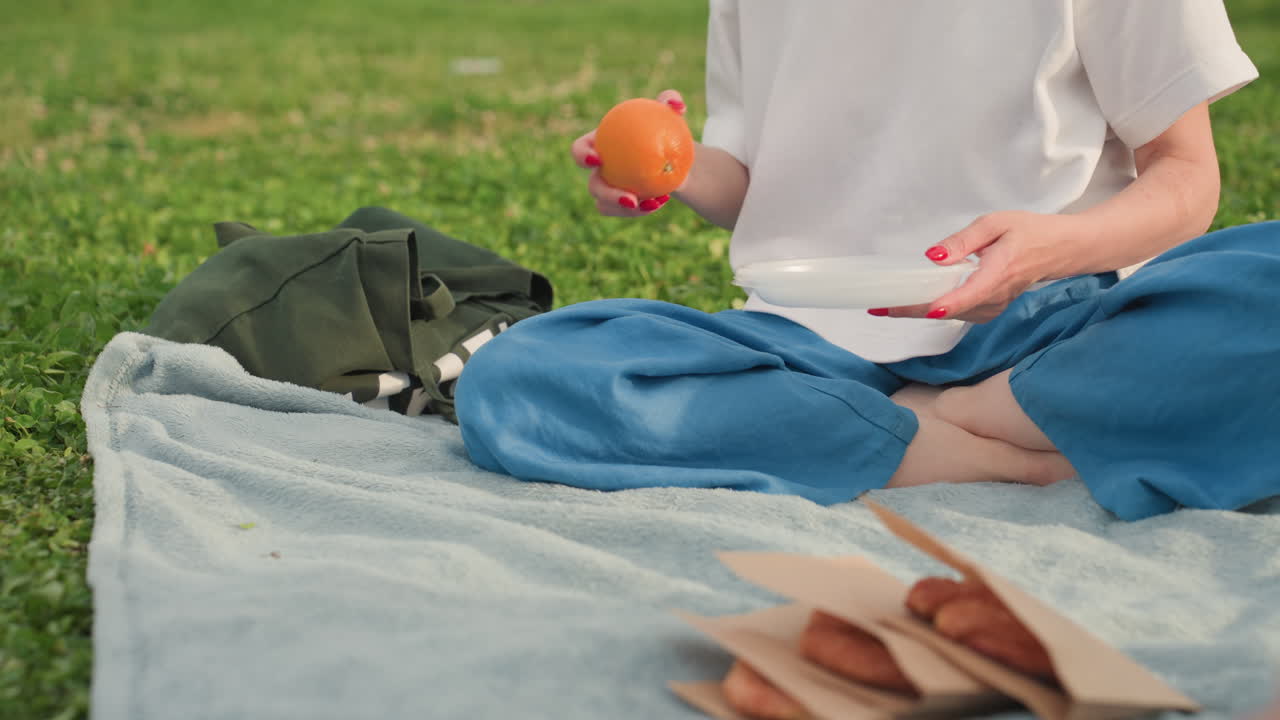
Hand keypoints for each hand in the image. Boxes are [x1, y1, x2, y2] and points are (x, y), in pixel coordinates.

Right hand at [570, 89, 686, 216]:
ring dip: (626, 210)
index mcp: (598, 144)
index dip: (581, 156)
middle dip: (608, 195)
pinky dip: (643, 209)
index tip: (599, 159)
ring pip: (606, 205)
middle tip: (632, 199)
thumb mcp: (670, 112)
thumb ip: (671, 101)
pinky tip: (662, 201)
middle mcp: (599, 170)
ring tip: (653, 204)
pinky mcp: (622, 205)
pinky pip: (626, 212)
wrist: (676, 155)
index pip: (579, 150)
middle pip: (593, 186)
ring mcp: (609, 190)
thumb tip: (675, 105)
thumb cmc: (666, 128)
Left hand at [870, 211, 1079, 322]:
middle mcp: (996, 296)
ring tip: (890, 304)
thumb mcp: (995, 223)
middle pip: (950, 310)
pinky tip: (917, 301)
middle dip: (914, 309)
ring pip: (952, 314)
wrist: (1060, 249)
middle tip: (880, 307)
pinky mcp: (990, 309)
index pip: (969, 295)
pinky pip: (958, 313)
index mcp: (998, 273)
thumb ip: (963, 240)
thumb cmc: (1029, 232)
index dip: (945, 304)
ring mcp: (993, 307)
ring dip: (921, 310)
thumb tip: (933, 256)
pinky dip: (936, 308)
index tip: (925, 308)